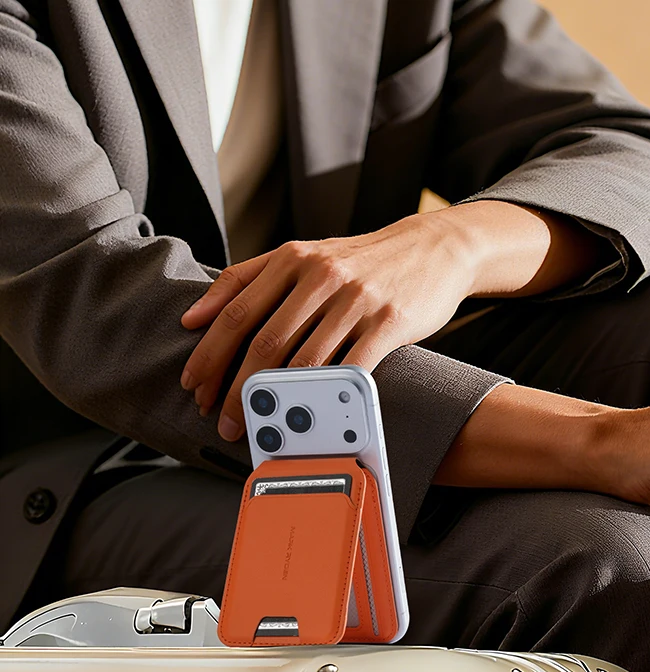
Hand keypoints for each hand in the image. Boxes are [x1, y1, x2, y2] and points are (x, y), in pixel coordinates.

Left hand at [180, 210, 478, 439]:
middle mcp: (321, 275)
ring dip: (278, 400)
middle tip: (222, 417)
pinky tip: (314, 412)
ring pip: (305, 360)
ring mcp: (356, 299)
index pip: (237, 312)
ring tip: (261, 422)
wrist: (432, 248)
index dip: (210, 354)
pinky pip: (352, 366)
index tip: (194, 385)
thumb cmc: (361, 261)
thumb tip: (196, 315)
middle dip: (235, 388)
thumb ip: (247, 278)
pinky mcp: (389, 321)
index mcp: (292, 258)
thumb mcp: (303, 255)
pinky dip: (330, 393)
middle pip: (264, 342)